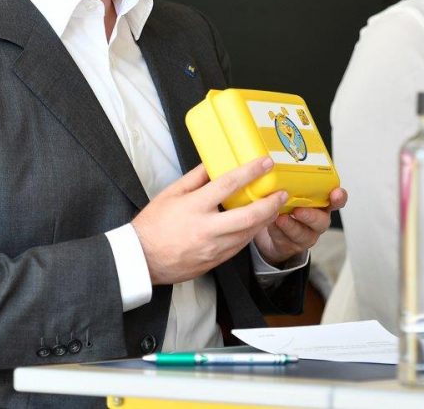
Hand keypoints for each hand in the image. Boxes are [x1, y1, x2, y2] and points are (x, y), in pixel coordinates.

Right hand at [132, 158, 286, 284]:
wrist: (142, 259)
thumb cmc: (153, 225)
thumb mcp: (171, 193)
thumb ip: (196, 177)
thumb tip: (214, 163)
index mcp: (194, 207)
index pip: (228, 184)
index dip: (250, 172)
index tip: (265, 163)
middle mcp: (206, 229)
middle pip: (248, 215)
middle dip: (270, 203)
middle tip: (282, 193)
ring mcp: (212, 248)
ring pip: (248, 233)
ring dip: (265, 220)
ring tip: (275, 207)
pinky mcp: (214, 261)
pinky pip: (239, 246)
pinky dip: (251, 234)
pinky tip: (257, 225)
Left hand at [253, 186, 347, 266]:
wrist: (274, 232)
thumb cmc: (287, 206)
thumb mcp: (292, 192)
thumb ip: (291, 182)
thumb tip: (277, 163)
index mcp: (321, 203)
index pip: (336, 200)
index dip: (339, 197)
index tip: (336, 193)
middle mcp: (317, 220)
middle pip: (321, 220)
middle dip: (310, 215)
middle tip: (299, 210)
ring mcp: (306, 234)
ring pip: (303, 233)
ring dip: (291, 225)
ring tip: (281, 218)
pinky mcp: (293, 245)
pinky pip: (286, 239)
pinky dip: (278, 231)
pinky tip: (271, 224)